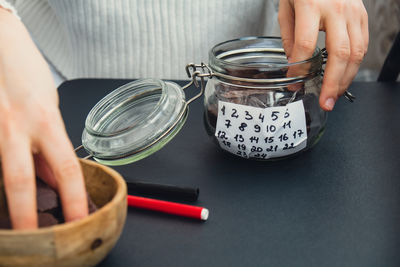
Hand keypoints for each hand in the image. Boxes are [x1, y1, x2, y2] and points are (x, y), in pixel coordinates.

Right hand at [0, 9, 87, 228]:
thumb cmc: (27, 72)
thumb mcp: (49, 109)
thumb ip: (48, 143)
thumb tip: (53, 177)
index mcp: (46, 120)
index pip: (67, 169)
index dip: (74, 200)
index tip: (78, 221)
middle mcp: (15, 127)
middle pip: (21, 181)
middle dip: (25, 216)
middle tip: (32, 241)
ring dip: (7, 196)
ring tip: (14, 214)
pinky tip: (1, 184)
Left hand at [278, 0, 368, 110]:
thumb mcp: (286, 7)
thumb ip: (289, 36)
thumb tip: (294, 64)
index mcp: (310, 5)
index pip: (306, 45)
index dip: (300, 68)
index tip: (293, 80)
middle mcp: (336, 9)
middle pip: (339, 54)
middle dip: (332, 83)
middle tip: (325, 102)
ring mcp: (353, 12)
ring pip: (356, 52)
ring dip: (346, 78)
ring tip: (335, 95)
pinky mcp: (362, 15)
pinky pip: (362, 44)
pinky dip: (354, 64)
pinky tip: (344, 76)